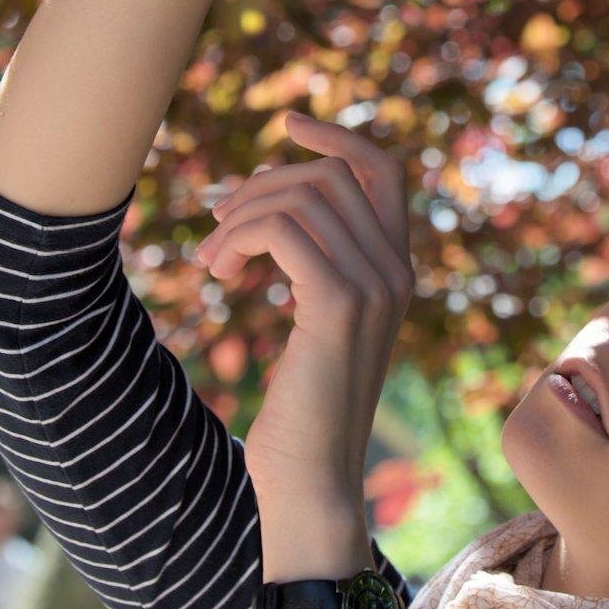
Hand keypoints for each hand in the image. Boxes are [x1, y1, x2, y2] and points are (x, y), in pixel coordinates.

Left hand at [195, 112, 413, 502]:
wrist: (312, 484)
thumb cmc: (304, 414)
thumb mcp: (317, 327)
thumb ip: (317, 270)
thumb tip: (270, 212)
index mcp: (398, 272)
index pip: (383, 172)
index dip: (336, 139)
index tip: (287, 125)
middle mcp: (398, 272)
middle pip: (331, 176)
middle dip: (262, 186)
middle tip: (215, 224)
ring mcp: (375, 286)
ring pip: (301, 198)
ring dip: (240, 217)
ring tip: (210, 262)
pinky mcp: (339, 304)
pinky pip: (283, 229)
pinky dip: (240, 237)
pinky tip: (218, 274)